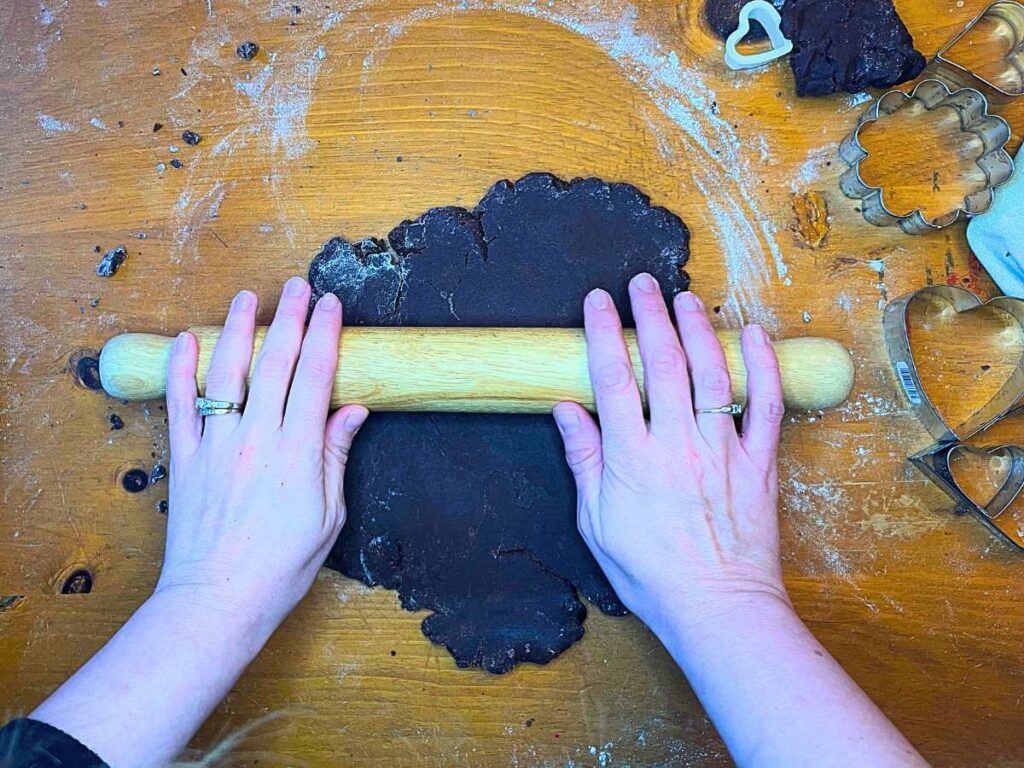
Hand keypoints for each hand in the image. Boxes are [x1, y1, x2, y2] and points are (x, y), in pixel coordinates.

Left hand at [157, 276, 367, 641]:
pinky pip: (180, 405)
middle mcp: (255, 439)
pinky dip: (181, 369)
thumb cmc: (280, 568)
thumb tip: (352, 410)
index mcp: (297, 454)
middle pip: (275, 363)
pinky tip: (188, 339)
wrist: (217, 602)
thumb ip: (335, 457)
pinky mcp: (184, 460)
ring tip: (247, 297)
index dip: (325, 335)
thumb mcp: (327, 517)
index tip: (332, 305)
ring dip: (237, 329)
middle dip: (289, 318)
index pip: (315, 377)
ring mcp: (215, 446)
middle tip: (297, 286)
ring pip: (226, 373)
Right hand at [552, 273, 787, 641]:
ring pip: (712, 374)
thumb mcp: (596, 523)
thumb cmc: (652, 573)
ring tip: (685, 298)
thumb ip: (584, 461)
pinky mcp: (759, 463)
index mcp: (631, 459)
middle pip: (664, 363)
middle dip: (650, 315)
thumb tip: (567, 411)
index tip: (597, 301)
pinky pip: (767, 406)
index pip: (614, 378)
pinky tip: (753, 335)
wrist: (717, 608)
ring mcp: (722, 451)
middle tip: (642, 283)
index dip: (603, 332)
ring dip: (698, 329)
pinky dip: (763, 367)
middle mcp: (677, 445)